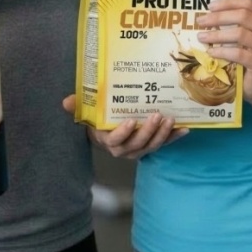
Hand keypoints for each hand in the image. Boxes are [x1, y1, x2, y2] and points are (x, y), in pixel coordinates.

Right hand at [62, 94, 188, 159]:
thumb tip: (66, 101)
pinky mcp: (151, 146)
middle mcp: (124, 149)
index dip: (123, 133)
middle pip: (137, 144)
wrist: (106, 130)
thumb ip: (77, 105)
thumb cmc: (98, 119)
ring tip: (170, 119)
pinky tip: (185, 129)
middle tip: (157, 115)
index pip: (115, 141)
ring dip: (163, 134)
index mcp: (108, 140)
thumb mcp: (86, 111)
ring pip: (152, 146)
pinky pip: (164, 144)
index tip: (130, 121)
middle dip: (148, 131)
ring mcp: (139, 149)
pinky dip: (174, 138)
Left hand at [196, 0, 251, 103]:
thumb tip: (208, 12)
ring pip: (240, 34)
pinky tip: (211, 52)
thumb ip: (235, 22)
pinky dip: (222, 51)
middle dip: (218, 17)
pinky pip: (238, 53)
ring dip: (217, 35)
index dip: (228, 2)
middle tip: (201, 21)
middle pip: (243, 16)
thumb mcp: (246, 35)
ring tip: (201, 37)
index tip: (209, 6)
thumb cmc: (251, 56)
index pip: (249, 2)